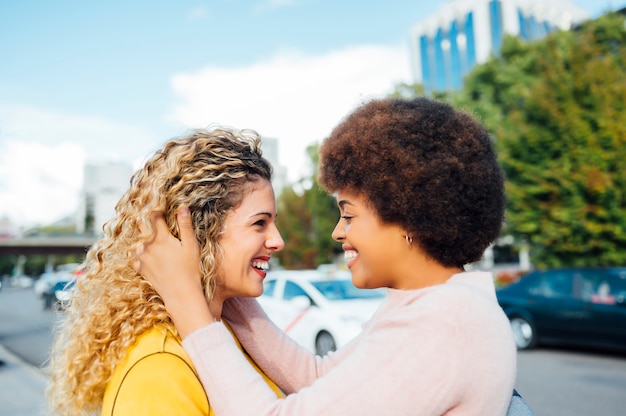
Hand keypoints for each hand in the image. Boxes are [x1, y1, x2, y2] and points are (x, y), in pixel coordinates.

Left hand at [135, 207, 214, 337]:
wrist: (180, 293)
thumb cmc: (190, 269)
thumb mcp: (191, 245)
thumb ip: (185, 225)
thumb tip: (182, 207)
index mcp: (161, 237)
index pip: (154, 216)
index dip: (156, 210)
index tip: (159, 207)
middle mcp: (147, 245)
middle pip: (142, 226)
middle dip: (145, 220)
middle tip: (148, 217)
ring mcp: (141, 257)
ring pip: (138, 241)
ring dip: (142, 238)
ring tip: (149, 237)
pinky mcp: (140, 268)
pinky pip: (135, 256)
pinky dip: (139, 253)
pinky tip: (146, 254)